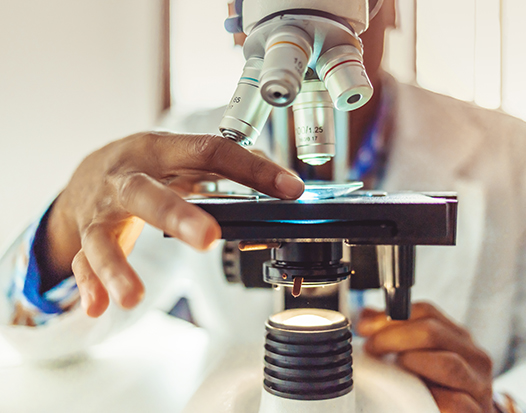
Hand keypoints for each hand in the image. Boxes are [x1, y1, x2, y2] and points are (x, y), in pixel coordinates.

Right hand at [44, 132, 303, 316]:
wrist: (87, 173)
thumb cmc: (145, 165)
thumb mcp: (181, 155)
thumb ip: (226, 168)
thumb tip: (282, 182)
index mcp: (159, 150)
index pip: (209, 152)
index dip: (251, 170)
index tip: (289, 188)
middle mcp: (126, 178)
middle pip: (148, 195)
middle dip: (177, 216)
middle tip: (208, 238)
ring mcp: (102, 210)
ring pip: (103, 238)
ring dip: (118, 267)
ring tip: (133, 298)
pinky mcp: (86, 236)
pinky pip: (83, 262)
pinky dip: (90, 285)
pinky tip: (97, 307)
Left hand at [356, 302, 494, 412]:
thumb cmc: (437, 391)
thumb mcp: (419, 358)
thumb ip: (395, 336)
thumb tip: (366, 318)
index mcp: (459, 338)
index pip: (426, 312)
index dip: (390, 317)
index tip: (365, 328)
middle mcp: (474, 357)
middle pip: (433, 332)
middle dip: (393, 337)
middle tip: (371, 348)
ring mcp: (479, 386)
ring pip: (447, 364)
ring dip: (411, 363)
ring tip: (393, 370)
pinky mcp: (476, 412)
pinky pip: (455, 402)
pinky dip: (430, 397)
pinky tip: (413, 397)